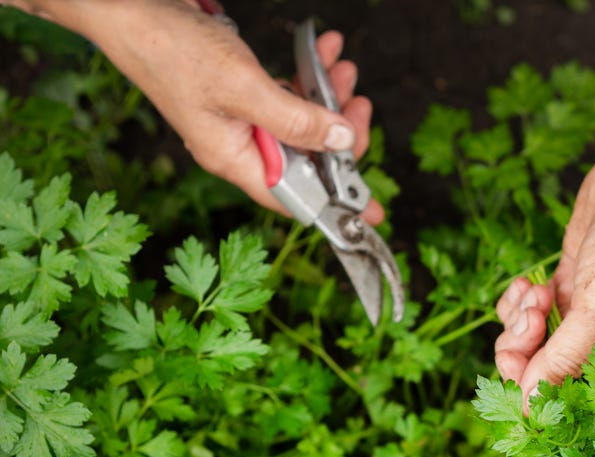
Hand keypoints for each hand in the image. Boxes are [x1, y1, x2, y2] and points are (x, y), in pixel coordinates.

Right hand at [40, 0, 382, 223]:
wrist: (130, 9)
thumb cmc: (172, 50)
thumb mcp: (244, 89)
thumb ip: (296, 120)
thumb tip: (340, 141)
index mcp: (234, 159)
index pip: (295, 198)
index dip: (336, 202)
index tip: (373, 207)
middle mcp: (238, 145)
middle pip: (306, 156)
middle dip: (339, 131)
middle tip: (360, 105)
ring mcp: (239, 119)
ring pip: (301, 120)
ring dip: (328, 96)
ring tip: (344, 67)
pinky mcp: (240, 91)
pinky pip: (286, 93)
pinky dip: (308, 75)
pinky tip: (323, 51)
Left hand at [495, 150, 594, 395]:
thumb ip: (564, 356)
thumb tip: (530, 401)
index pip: (569, 397)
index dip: (536, 392)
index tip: (519, 368)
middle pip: (539, 372)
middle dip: (522, 350)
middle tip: (529, 320)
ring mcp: (576, 315)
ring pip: (526, 342)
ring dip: (520, 320)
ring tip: (536, 293)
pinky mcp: (562, 288)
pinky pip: (524, 312)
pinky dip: (519, 301)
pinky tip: (529, 283)